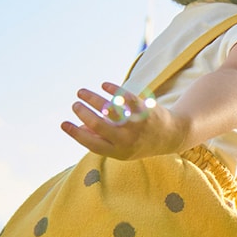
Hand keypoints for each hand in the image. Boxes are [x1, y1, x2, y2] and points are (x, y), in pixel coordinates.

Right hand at [61, 82, 186, 159]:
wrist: (173, 136)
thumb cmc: (141, 142)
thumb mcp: (122, 148)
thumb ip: (101, 139)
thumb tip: (78, 128)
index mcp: (119, 152)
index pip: (92, 144)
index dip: (76, 133)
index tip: (63, 123)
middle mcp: (127, 140)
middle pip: (99, 125)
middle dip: (83, 113)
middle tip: (75, 104)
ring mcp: (136, 125)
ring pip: (110, 109)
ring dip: (92, 99)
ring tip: (82, 92)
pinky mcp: (145, 110)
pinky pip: (126, 98)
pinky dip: (114, 90)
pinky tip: (104, 85)